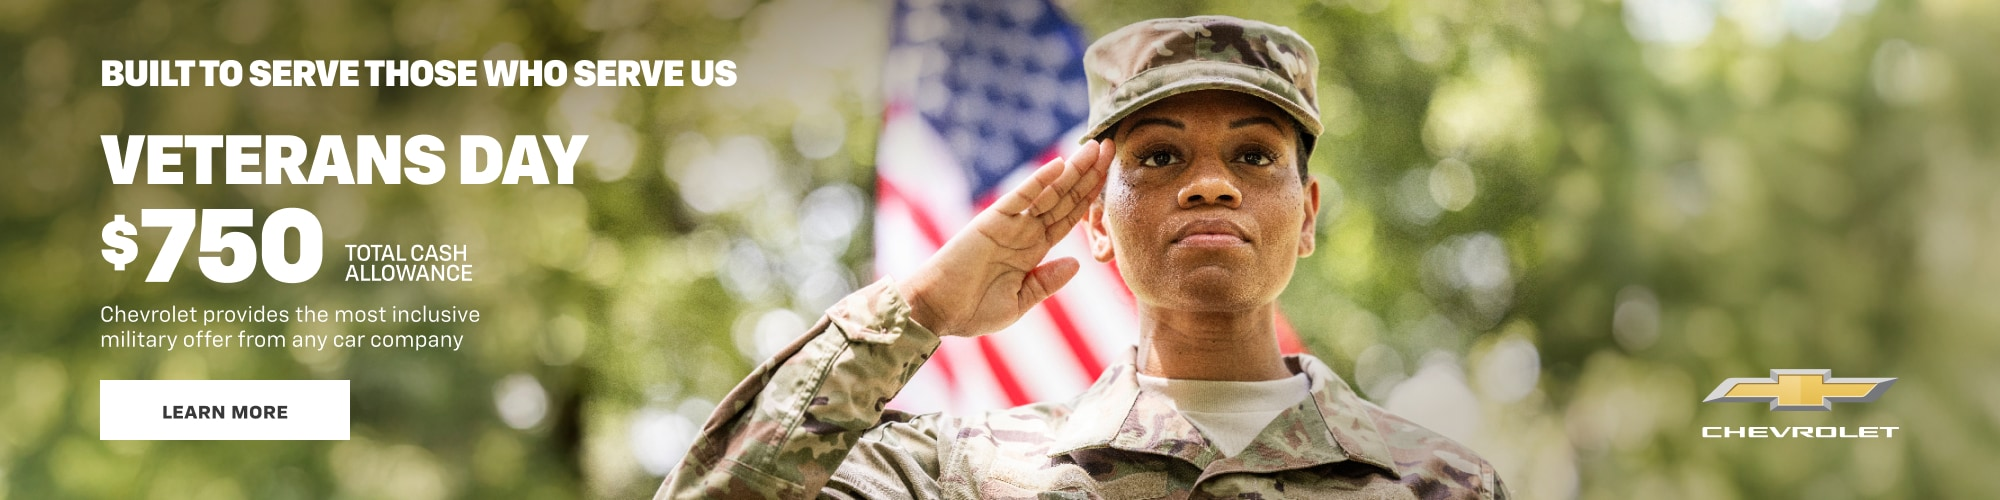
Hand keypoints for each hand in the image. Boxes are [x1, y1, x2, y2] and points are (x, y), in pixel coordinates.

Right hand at [898, 139, 1113, 336]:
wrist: (937, 310)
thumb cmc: (973, 310)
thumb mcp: (1020, 301)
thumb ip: (1047, 282)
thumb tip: (1077, 264)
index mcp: (1034, 250)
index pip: (1069, 218)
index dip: (1091, 197)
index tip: (1111, 177)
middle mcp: (1025, 232)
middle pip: (1064, 198)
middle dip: (1088, 175)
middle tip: (1111, 148)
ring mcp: (1010, 224)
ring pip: (1047, 193)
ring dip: (1072, 171)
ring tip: (1093, 149)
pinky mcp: (991, 221)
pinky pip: (1019, 198)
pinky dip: (1038, 181)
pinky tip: (1059, 165)